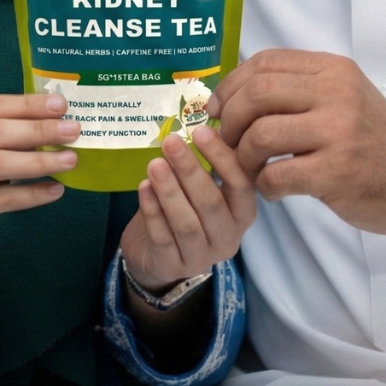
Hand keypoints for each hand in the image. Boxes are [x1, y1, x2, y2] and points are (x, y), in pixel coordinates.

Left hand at [119, 125, 256, 292]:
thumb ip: (206, 163)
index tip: (200, 130)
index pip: (242, 184)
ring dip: (170, 191)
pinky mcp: (172, 266)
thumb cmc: (185, 210)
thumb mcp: (201, 188)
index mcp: (242, 213)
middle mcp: (228, 238)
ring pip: (186, 224)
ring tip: (154, 165)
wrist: (158, 257)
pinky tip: (143, 188)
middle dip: (190, 170)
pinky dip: (152, 211)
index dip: (222, 157)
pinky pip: (162, 238)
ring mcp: (201, 257)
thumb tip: (199, 118)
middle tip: (170, 142)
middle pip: (211, 204)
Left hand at [209, 50, 385, 237]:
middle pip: (257, 95)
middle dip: (229, 120)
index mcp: (333, 70)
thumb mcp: (343, 95)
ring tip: (250, 168)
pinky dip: (263, 185)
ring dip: (242, 156)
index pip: (266, 63)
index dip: (231, 84)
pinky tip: (272, 188)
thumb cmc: (371, 137)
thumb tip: (235, 92)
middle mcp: (336, 94)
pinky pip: (276, 175)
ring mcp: (338, 133)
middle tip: (226, 140)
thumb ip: (299, 86)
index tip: (217, 108)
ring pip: (261, 135)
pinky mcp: (336, 172)